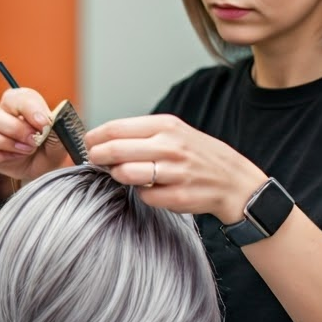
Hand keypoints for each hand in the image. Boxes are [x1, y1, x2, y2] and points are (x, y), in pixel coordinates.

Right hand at [0, 87, 71, 181]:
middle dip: (14, 129)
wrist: (47, 168)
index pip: (13, 97)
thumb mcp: (61, 137)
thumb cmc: (51, 147)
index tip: (44, 124)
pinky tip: (13, 158)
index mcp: (19, 103)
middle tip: (34, 141)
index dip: (28, 109)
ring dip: (5, 144)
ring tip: (27, 151)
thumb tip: (47, 123)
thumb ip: (56, 127)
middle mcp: (0, 114)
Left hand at [85, 114, 266, 223]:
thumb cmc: (198, 155)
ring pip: (125, 174)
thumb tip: (103, 138)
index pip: (117, 128)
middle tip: (95, 160)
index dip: (95, 137)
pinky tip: (150, 188)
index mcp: (166, 126)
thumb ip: (142, 134)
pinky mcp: (177, 196)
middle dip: (97, 157)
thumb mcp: (174, 132)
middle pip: (115, 150)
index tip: (88, 143)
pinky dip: (142, 193)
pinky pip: (144, 196)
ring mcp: (174, 172)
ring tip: (121, 174)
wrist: (233, 180)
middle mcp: (170, 146)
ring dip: (117, 176)